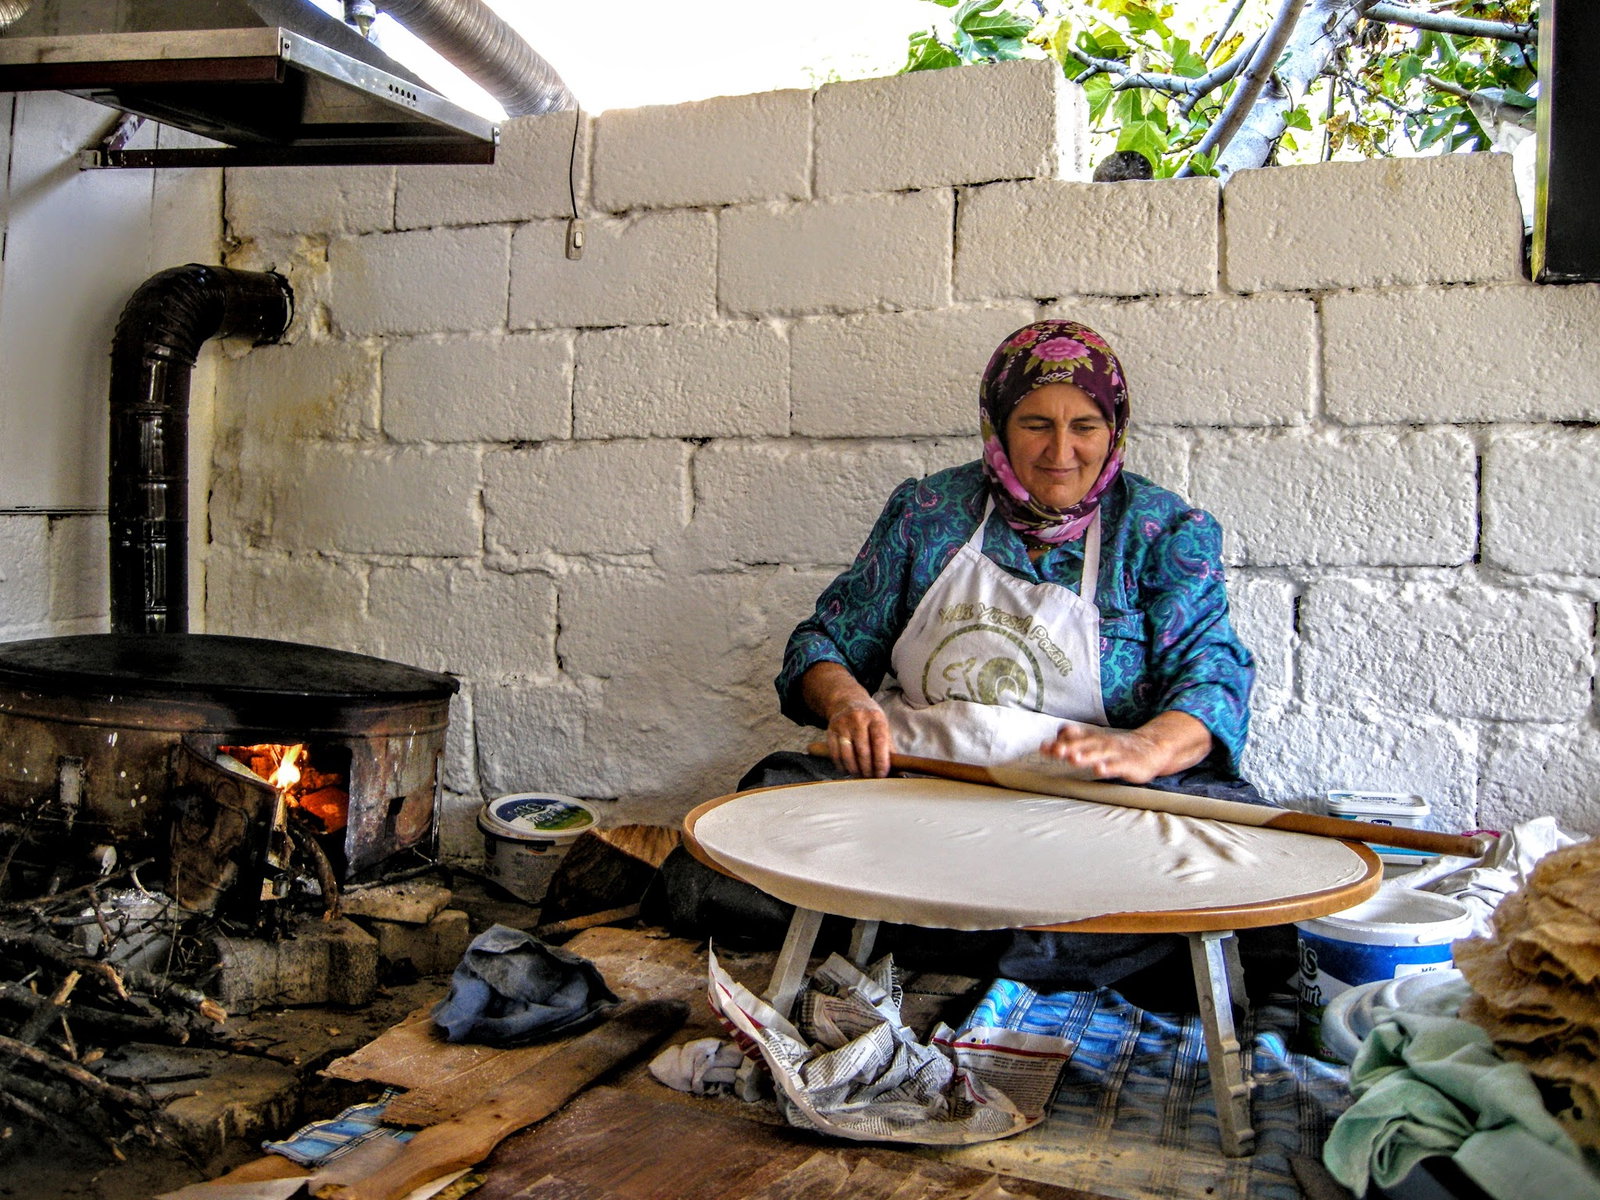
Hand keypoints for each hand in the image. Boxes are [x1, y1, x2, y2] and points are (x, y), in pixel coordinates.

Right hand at [827, 700, 892, 778]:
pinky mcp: (830, 730)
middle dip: (867, 769)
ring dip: (854, 769)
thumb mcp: (882, 726)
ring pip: (847, 754)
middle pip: (862, 751)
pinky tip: (847, 769)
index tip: (881, 774)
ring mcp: (842, 724)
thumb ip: (889, 747)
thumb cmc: (869, 718)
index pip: (879, 741)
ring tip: (860, 775)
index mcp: (875, 718)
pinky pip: (835, 754)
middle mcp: (858, 719)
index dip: (881, 761)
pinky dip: (841, 766)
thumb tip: (898, 770)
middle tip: (871, 777)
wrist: (847, 701)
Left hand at [1039, 712, 1211, 783]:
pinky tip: (1100, 770)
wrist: (1151, 748)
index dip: (1059, 743)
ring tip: (1074, 759)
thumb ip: (1073, 741)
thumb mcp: (1094, 742)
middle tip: (1056, 751)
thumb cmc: (1117, 748)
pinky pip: (1118, 765)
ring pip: (1100, 753)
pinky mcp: (1129, 763)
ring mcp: (1116, 753)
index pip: (1073, 738)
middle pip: (1084, 744)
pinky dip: (1109, 767)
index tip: (1044, 747)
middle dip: (1070, 748)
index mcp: (1092, 739)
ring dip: (1087, 756)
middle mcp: (1102, 743)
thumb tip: (1052, 740)